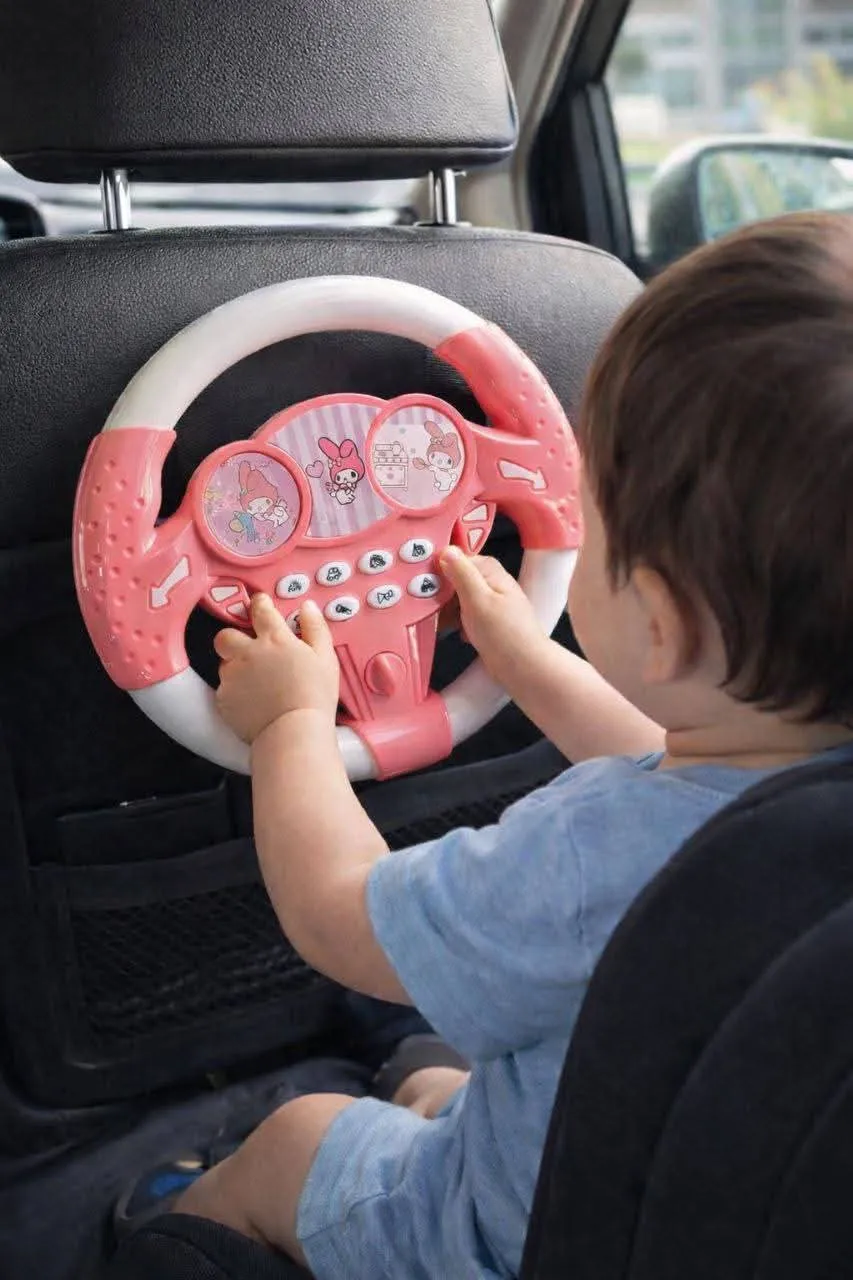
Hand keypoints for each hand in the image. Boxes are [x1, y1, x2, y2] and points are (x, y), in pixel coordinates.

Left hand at [214, 595, 338, 743]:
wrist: (293, 732)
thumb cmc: (314, 697)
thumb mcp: (325, 658)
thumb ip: (315, 628)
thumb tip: (308, 609)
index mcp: (275, 639)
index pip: (260, 609)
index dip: (259, 605)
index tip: (261, 606)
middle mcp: (248, 653)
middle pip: (226, 635)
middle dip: (233, 639)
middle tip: (248, 650)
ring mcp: (232, 676)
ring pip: (224, 664)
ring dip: (235, 668)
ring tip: (255, 684)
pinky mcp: (223, 699)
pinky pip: (224, 690)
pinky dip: (234, 694)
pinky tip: (252, 702)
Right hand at [438, 547, 550, 680]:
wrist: (523, 668)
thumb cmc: (507, 636)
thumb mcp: (478, 600)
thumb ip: (461, 573)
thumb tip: (446, 550)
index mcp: (489, 571)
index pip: (454, 560)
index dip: (437, 572)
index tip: (424, 585)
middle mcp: (489, 583)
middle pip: (453, 580)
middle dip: (440, 595)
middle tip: (432, 608)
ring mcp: (487, 601)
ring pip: (455, 599)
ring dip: (446, 611)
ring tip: (444, 623)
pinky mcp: (484, 620)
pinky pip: (461, 615)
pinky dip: (455, 623)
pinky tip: (457, 632)